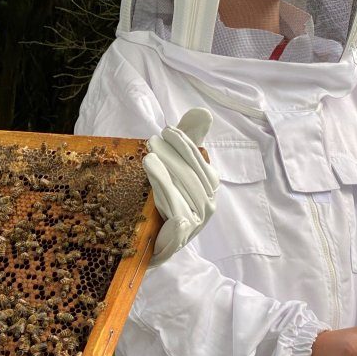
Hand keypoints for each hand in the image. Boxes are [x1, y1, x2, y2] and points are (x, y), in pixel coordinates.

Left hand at [143, 108, 219, 265]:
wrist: (152, 244)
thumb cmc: (164, 201)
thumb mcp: (174, 169)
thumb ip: (188, 141)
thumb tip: (203, 112)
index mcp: (208, 186)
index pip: (198, 161)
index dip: (184, 145)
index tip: (167, 130)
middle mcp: (207, 204)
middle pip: (190, 176)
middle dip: (172, 156)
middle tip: (152, 140)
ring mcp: (196, 222)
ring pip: (181, 193)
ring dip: (165, 174)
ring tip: (148, 157)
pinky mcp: (182, 236)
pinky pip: (175, 214)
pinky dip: (167, 199)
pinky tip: (155, 188)